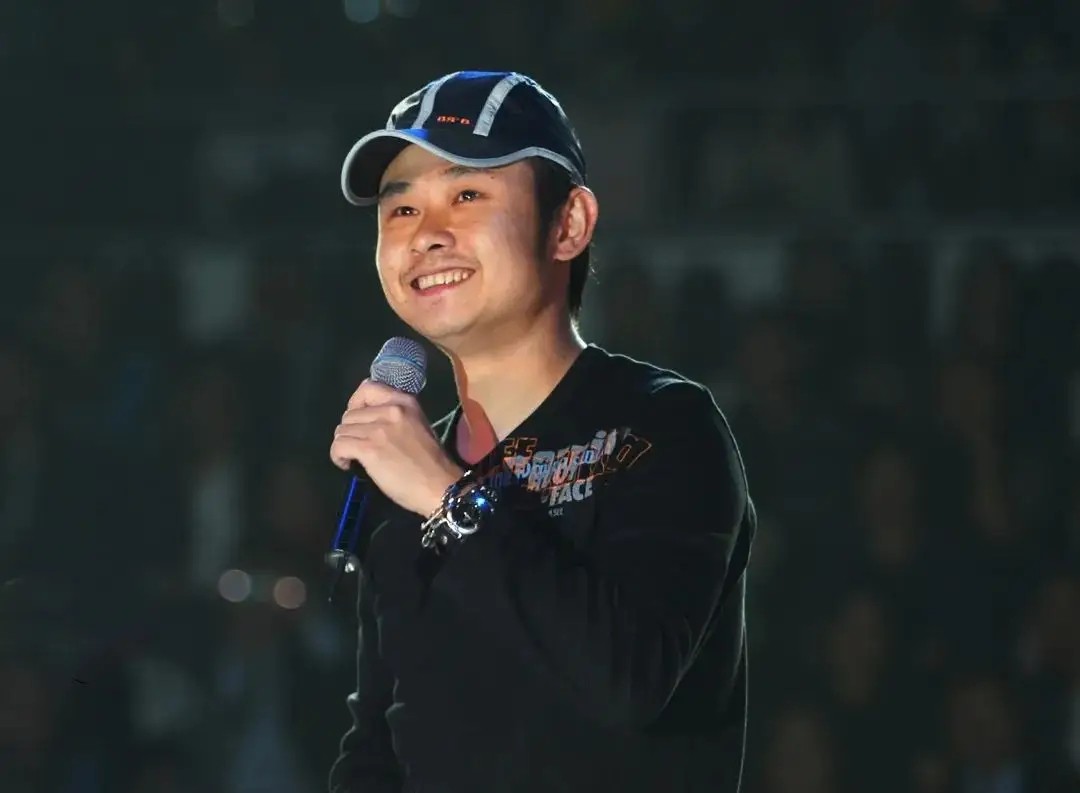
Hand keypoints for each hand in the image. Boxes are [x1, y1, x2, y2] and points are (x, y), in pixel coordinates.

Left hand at [330, 379, 463, 516]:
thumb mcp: (417, 427)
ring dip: (343, 445)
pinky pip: (339, 446)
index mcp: (405, 402)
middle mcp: (391, 410)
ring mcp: (379, 429)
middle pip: (350, 414)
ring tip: (353, 458)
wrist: (439, 486)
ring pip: (342, 430)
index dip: (355, 404)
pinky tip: (347, 465)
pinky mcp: (369, 448)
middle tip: (358, 446)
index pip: (368, 388)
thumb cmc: (430, 464)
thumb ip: (395, 418)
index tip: (358, 420)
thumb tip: (368, 419)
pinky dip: (338, 457)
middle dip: (350, 431)